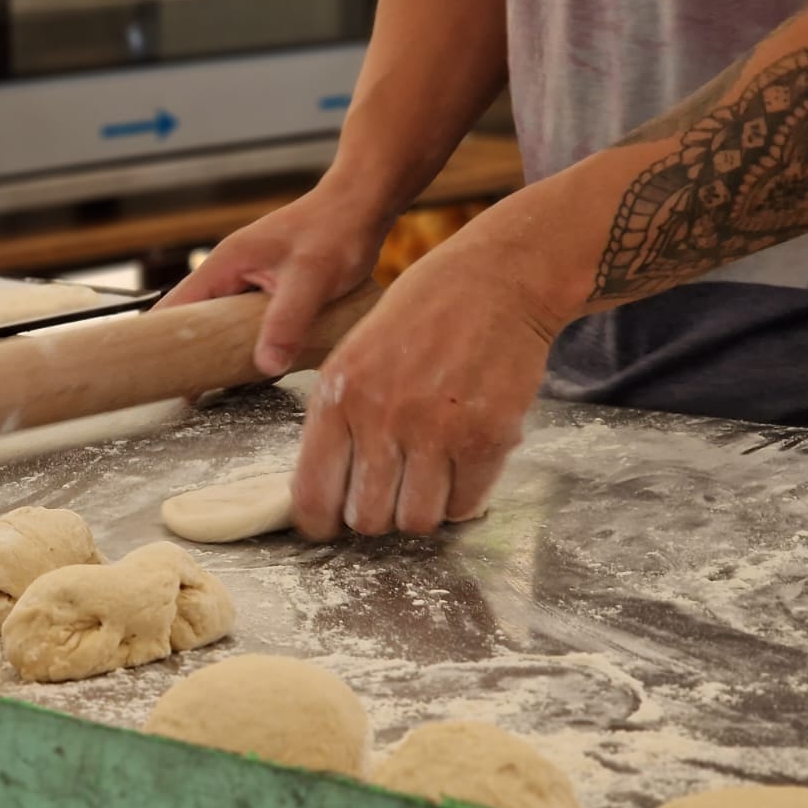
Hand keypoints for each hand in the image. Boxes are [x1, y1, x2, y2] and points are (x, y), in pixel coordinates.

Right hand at [157, 180, 394, 375]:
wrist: (362, 206)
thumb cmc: (336, 230)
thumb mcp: (311, 279)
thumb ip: (287, 320)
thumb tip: (266, 364)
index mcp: (225, 263)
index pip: (176, 305)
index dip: (162, 339)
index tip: (156, 375)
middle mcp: (230, 271)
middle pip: (194, 318)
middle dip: (189, 354)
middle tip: (186, 394)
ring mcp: (248, 279)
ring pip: (220, 322)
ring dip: (219, 351)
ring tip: (214, 391)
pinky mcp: (268, 288)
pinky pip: (245, 321)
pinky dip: (246, 343)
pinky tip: (257, 367)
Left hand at [290, 225, 566, 538]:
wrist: (495, 281)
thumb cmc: (420, 315)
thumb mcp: (353, 355)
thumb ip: (336, 418)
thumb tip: (325, 487)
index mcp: (337, 396)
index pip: (312, 494)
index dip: (320, 523)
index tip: (330, 526)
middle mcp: (380, 417)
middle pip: (366, 519)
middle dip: (376, 516)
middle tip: (389, 495)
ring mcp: (435, 430)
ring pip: (417, 520)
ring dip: (422, 510)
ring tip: (427, 480)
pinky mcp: (486, 438)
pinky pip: (466, 504)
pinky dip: (463, 499)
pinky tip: (462, 469)